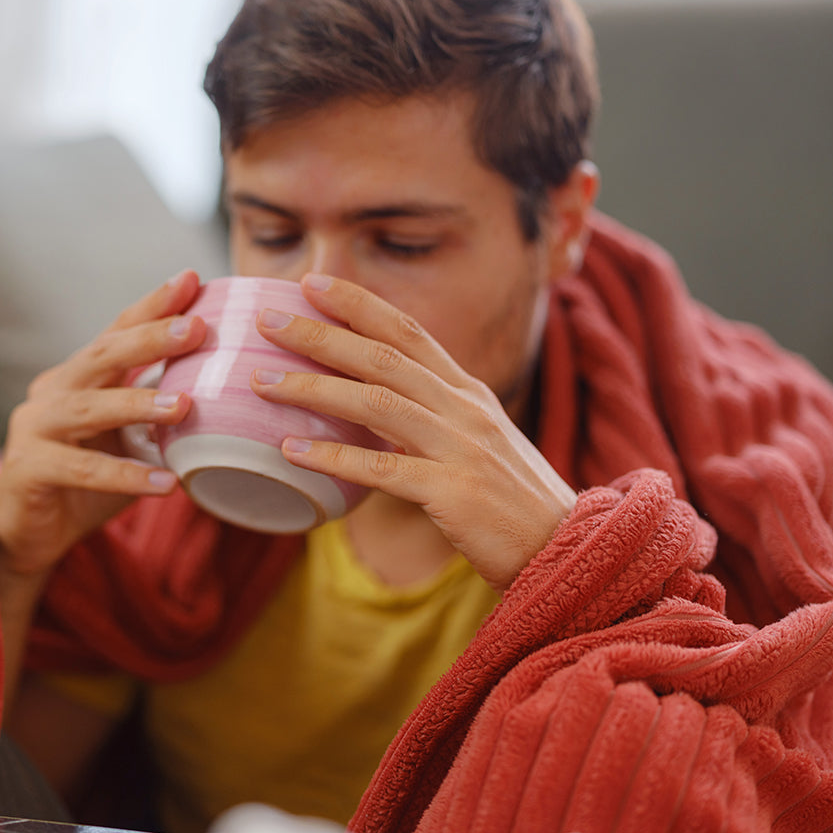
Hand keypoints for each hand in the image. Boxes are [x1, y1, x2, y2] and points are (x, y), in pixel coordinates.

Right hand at [0, 270, 205, 578]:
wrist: (27, 533)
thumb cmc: (85, 480)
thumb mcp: (127, 440)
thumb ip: (158, 414)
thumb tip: (226, 392)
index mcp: (79, 376)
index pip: (117, 332)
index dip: (152, 306)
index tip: (191, 280)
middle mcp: (53, 391)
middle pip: (102, 356)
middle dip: (150, 339)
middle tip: (195, 328)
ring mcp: (34, 428)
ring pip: (90, 409)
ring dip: (138, 405)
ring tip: (183, 406)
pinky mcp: (28, 470)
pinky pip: (82, 470)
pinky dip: (126, 476)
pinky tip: (166, 483)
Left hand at [249, 273, 576, 590]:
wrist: (570, 549)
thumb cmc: (512, 502)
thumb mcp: (476, 443)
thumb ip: (431, 418)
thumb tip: (369, 407)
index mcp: (467, 392)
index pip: (407, 330)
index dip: (357, 303)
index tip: (311, 283)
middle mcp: (464, 409)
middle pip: (382, 356)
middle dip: (321, 333)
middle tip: (268, 319)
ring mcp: (461, 448)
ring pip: (376, 403)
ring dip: (313, 388)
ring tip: (262, 380)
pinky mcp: (454, 494)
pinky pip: (382, 470)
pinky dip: (334, 458)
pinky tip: (291, 452)